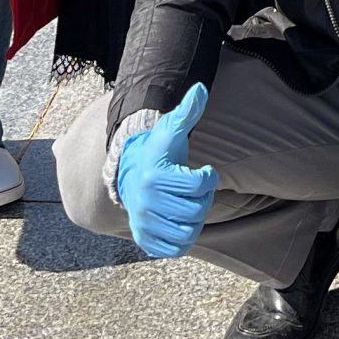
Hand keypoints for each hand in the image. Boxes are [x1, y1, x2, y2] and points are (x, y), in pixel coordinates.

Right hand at [118, 83, 217, 259]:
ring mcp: (144, 224)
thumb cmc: (158, 153)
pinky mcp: (145, 240)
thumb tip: (201, 89)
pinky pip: (175, 249)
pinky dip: (184, 240)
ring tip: (191, 206)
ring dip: (196, 219)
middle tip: (197, 190)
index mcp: (154, 178)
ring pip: (188, 233)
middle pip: (196, 211)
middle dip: (203, 199)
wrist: (130, 174)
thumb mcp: (171, 130)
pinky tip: (182, 222)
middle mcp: (145, 204)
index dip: (208, 178)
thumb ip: (188, 111)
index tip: (204, 171)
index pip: (198, 185)